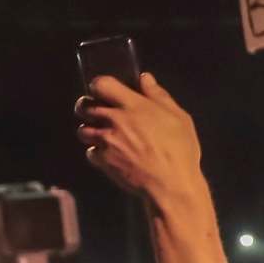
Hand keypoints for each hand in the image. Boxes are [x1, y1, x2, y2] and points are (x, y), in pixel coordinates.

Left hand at [78, 74, 205, 209]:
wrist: (171, 184)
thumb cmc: (180, 150)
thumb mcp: (179, 118)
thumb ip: (159, 96)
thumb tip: (145, 78)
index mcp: (133, 106)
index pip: (102, 84)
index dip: (99, 85)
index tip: (105, 91)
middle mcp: (114, 120)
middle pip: (84, 106)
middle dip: (88, 107)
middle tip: (100, 113)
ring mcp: (105, 141)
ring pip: (83, 130)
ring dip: (91, 131)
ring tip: (105, 136)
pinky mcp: (102, 160)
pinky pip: (90, 152)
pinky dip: (98, 153)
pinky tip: (111, 156)